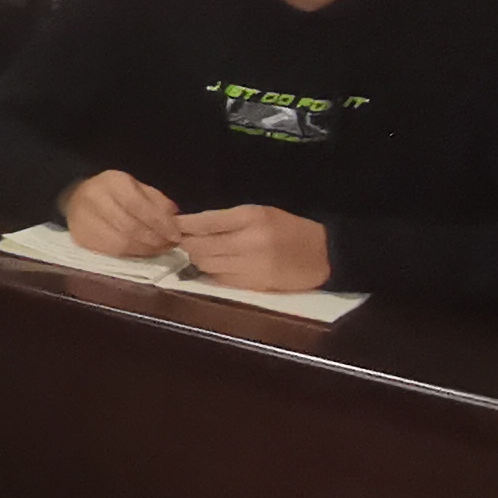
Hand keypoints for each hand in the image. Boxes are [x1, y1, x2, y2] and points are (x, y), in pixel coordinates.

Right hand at [63, 170, 185, 260]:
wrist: (76, 196)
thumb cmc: (113, 191)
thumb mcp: (137, 186)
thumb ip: (157, 201)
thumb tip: (174, 219)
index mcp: (112, 182)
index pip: (138, 205)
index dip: (160, 223)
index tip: (176, 235)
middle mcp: (95, 198)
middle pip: (130, 227)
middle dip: (154, 240)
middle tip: (169, 245)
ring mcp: (84, 219)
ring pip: (120, 243)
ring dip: (144, 250)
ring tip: (158, 250)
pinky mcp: (80, 237)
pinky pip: (110, 252)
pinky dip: (130, 254)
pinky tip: (142, 252)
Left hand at [172, 204, 335, 292]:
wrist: (324, 255)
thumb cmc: (290, 228)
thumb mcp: (261, 212)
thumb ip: (228, 219)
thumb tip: (192, 225)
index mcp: (252, 217)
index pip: (205, 222)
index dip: (184, 224)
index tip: (174, 224)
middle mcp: (249, 242)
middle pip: (201, 246)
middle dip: (187, 243)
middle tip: (183, 239)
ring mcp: (251, 266)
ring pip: (206, 265)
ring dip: (198, 259)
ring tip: (200, 252)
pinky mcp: (254, 285)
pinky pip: (220, 279)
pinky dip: (213, 272)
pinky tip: (216, 265)